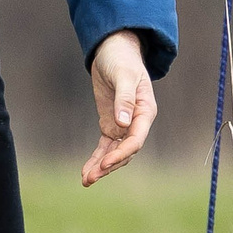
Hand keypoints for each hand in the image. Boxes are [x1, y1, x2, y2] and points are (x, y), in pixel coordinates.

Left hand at [81, 29, 156, 185]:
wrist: (114, 52)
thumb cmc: (122, 60)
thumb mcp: (123, 76)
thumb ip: (124, 99)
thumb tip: (123, 122)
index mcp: (146, 112)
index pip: (136, 139)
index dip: (121, 153)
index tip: (105, 162)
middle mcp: (136, 122)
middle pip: (125, 151)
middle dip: (109, 165)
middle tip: (91, 178)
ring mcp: (123, 125)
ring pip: (114, 152)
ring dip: (101, 167)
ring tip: (86, 180)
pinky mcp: (110, 125)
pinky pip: (105, 146)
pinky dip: (96, 158)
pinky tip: (86, 171)